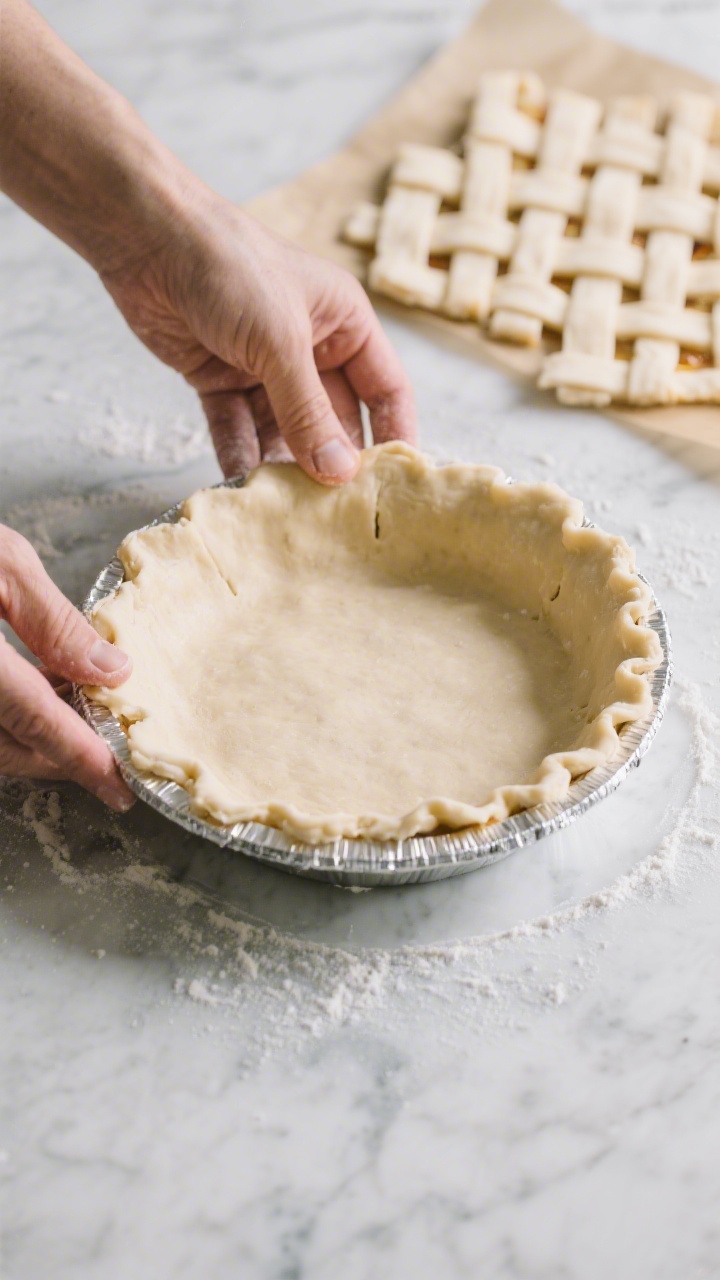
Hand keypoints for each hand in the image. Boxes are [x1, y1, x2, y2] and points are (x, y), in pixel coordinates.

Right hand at [0, 526, 134, 809]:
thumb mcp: (0, 560)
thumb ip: (54, 621)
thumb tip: (112, 672)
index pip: (36, 722)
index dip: (83, 760)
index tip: (120, 788)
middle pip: (9, 751)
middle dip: (61, 757)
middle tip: (106, 747)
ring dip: (32, 744)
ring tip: (73, 713)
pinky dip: (6, 727)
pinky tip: (32, 696)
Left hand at [101, 201, 415, 482]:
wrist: (147, 239)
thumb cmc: (230, 267)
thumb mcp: (280, 342)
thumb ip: (308, 412)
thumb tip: (339, 473)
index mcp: (344, 324)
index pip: (384, 391)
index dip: (392, 436)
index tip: (392, 488)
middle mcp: (310, 348)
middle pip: (332, 421)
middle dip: (330, 462)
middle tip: (333, 514)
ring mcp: (263, 367)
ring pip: (283, 432)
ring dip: (282, 466)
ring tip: (285, 509)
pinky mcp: (220, 380)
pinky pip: (237, 429)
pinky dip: (237, 455)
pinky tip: (239, 486)